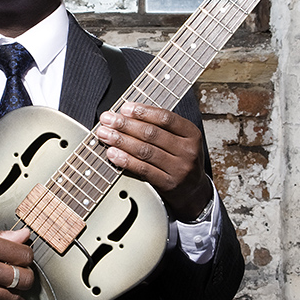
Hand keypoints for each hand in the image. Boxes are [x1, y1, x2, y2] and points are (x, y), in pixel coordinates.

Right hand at [0, 224, 33, 299]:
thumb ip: (0, 237)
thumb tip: (22, 235)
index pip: (24, 255)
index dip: (27, 256)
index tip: (25, 256)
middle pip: (23, 278)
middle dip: (27, 276)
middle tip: (24, 273)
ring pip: (12, 297)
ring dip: (18, 294)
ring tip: (18, 291)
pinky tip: (5, 299)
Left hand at [96, 102, 211, 220]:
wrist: (194, 191)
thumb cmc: (180, 159)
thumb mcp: (181, 139)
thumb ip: (160, 127)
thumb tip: (127, 114)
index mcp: (192, 134)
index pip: (166, 118)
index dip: (143, 112)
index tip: (124, 108)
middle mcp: (188, 151)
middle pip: (152, 134)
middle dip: (125, 125)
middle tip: (107, 119)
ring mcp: (179, 169)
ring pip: (145, 151)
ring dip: (121, 141)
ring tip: (105, 134)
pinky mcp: (168, 184)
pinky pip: (143, 169)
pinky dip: (125, 160)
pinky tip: (113, 154)